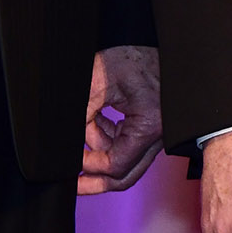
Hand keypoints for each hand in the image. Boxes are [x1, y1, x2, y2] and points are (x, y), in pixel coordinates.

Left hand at [80, 46, 163, 194]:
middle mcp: (158, 136)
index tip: (71, 160)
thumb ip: (83, 117)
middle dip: (96, 182)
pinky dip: (107, 139)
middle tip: (74, 186)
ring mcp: (156, 134)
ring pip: (124, 161)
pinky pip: (126, 145)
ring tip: (84, 130)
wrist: (166, 46)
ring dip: (99, 152)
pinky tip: (95, 123)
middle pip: (125, 175)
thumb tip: (65, 145)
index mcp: (149, 126)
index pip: (115, 165)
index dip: (89, 165)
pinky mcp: (150, 127)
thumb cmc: (135, 59)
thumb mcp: (99, 84)